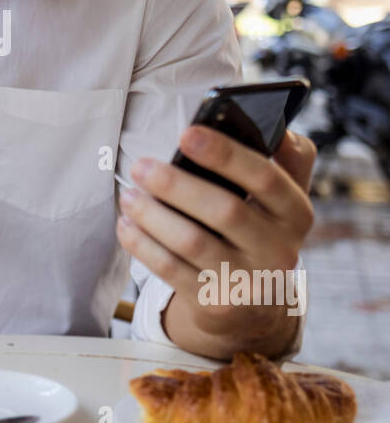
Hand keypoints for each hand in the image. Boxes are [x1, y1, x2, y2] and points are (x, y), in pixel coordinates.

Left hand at [115, 126, 315, 358]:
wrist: (255, 304)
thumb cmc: (258, 228)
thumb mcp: (282, 197)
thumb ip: (284, 157)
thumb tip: (268, 118)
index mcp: (296, 213)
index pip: (265, 177)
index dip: (225, 154)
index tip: (186, 133)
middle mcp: (280, 249)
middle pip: (225, 210)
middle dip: (177, 184)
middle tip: (140, 165)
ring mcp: (248, 281)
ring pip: (193, 242)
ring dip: (153, 215)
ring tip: (128, 195)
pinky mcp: (217, 304)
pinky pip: (171, 271)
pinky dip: (143, 245)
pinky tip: (126, 225)